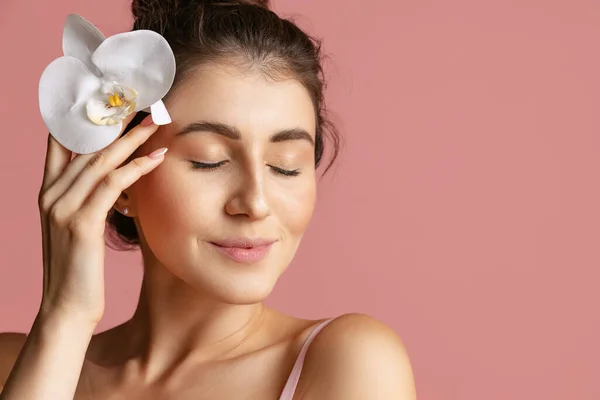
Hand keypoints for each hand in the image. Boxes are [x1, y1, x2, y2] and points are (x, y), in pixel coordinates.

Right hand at [36, 114, 163, 324]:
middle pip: (86, 146)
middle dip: (115, 121)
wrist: (67, 308)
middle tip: (141, 101)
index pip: (59, 144)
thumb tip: (118, 181)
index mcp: (48, 193)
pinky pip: (112, 186)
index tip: (106, 97)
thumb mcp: (80, 228)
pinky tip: (156, 158)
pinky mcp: (81, 224)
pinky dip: (136, 169)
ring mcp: (63, 208)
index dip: (80, 117)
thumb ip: (91, 200)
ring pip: (100, 161)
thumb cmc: (80, 269)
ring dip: (132, 139)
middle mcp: (51, 195)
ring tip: (156, 121)